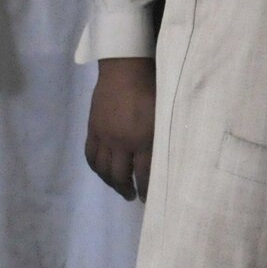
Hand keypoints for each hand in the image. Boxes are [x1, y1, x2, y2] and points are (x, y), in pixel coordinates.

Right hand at [85, 57, 155, 200]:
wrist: (126, 69)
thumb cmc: (155, 87)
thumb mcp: (168, 112)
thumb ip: (167, 134)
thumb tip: (174, 154)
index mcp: (145, 138)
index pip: (145, 173)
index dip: (147, 189)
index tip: (151, 198)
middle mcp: (123, 142)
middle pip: (121, 175)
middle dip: (128, 189)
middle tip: (134, 197)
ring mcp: (105, 136)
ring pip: (104, 169)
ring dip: (111, 183)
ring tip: (120, 189)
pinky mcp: (93, 129)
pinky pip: (91, 156)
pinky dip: (96, 168)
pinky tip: (103, 173)